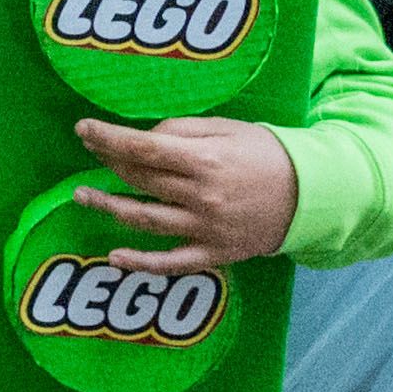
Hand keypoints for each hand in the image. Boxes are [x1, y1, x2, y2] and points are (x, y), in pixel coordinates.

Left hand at [69, 116, 300, 270]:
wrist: (310, 195)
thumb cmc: (266, 154)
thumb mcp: (228, 127)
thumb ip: (184, 129)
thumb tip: (146, 138)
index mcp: (204, 160)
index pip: (143, 148)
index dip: (108, 138)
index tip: (83, 129)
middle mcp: (201, 196)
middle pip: (140, 180)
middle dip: (107, 163)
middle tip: (87, 151)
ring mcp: (206, 229)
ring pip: (145, 220)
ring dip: (109, 208)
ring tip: (82, 196)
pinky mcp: (214, 254)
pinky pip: (172, 263)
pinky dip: (141, 263)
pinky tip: (114, 257)